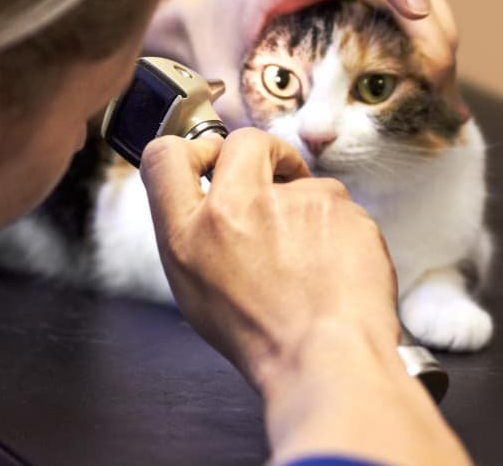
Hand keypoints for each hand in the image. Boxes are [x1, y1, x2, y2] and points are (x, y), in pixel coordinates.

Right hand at [139, 128, 399, 390]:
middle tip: (276, 177)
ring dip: (306, 206)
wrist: (327, 360)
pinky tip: (335, 267)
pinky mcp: (339, 208)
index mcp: (189, 233)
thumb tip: (203, 199)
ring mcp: (291, 203)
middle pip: (242, 142)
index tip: (210, 161)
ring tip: (311, 259)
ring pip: (302, 181)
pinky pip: (338, 205)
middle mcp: (234, 207)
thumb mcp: (193, 290)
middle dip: (262, 153)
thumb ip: (191, 235)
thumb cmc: (261, 337)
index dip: (190, 150)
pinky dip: (339, 230)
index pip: (164, 157)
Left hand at [156, 0, 466, 125]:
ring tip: (442, 92)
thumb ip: (238, 106)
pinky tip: (434, 99)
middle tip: (437, 75)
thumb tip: (284, 151)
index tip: (413, 8)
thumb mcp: (213, 73)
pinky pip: (403, 28)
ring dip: (436, 41)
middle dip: (428, 24)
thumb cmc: (205, 38)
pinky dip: (423, 57)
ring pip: (414, 1)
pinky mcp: (359, 22)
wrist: (196, 21)